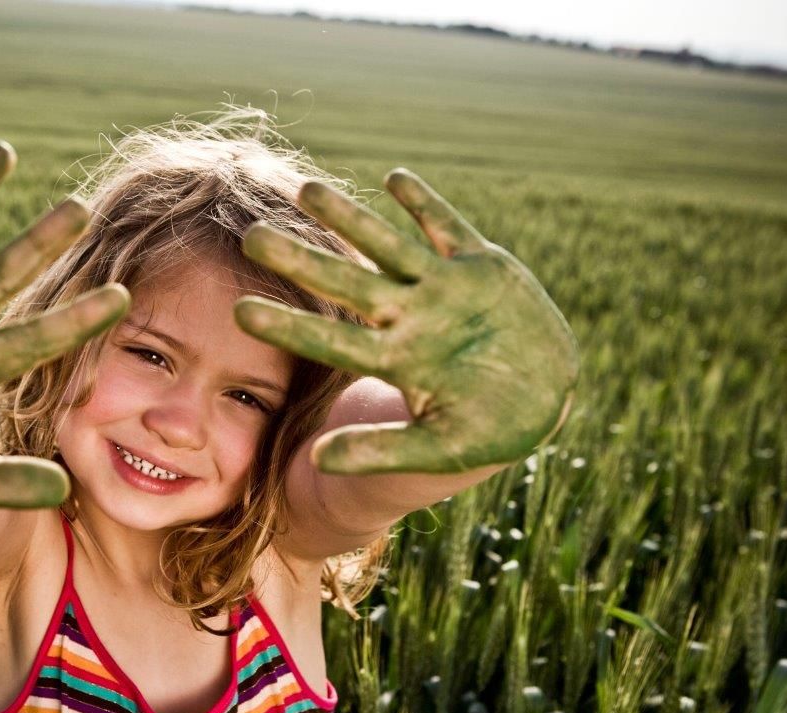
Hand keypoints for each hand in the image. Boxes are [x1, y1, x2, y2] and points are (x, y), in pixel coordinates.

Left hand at [235, 169, 578, 473]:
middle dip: (301, 260)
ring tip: (304, 188)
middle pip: (345, 283)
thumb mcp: (438, 450)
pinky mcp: (482, 267)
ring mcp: (444, 289)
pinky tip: (393, 178)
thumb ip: (379, 451)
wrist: (546, 399)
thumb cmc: (489, 432)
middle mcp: (410, 318)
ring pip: (387, 245)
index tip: (240, 312)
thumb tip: (319, 461)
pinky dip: (425, 205)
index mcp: (396, 360)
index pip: (329, 340)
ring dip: (348, 218)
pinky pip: (448, 229)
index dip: (287, 325)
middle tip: (252, 237)